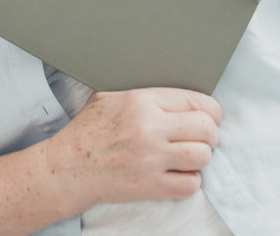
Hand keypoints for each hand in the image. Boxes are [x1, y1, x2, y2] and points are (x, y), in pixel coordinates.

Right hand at [45, 88, 220, 207]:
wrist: (69, 167)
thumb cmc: (89, 130)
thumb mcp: (110, 96)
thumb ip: (142, 92)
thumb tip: (172, 92)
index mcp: (141, 100)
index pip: (195, 100)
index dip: (210, 110)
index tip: (210, 117)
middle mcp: (150, 128)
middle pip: (206, 128)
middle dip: (211, 134)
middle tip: (204, 138)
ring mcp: (151, 159)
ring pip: (202, 156)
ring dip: (201, 158)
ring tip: (190, 156)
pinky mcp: (151, 186)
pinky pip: (190, 185)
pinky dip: (190, 181)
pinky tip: (179, 174)